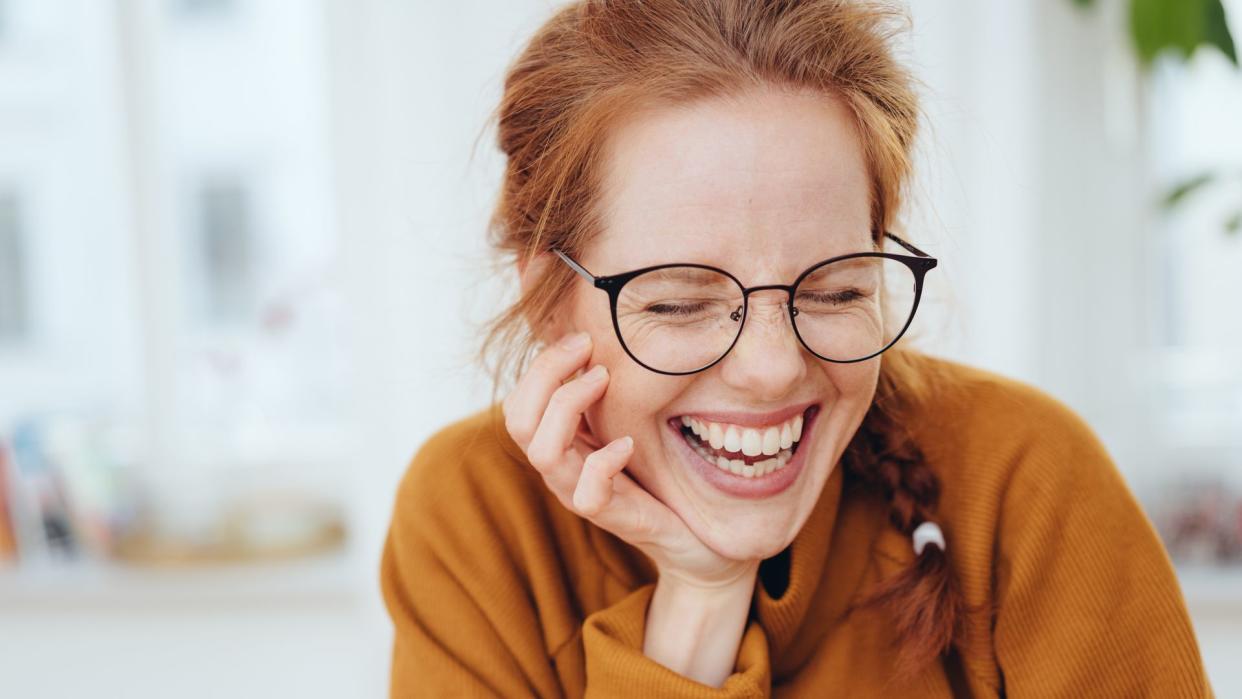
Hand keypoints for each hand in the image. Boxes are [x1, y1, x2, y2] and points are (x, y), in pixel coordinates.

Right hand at [501, 331, 755, 588]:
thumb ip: (602, 394)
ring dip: (568, 406)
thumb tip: (600, 335)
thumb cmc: (656, 473)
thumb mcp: (623, 424)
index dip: (541, 366)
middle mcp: (559, 469)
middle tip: (588, 348)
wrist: (692, 536)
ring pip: (543, 452)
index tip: (582, 338)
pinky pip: (587, 493)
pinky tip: (628, 443)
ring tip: (603, 380)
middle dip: (547, 374)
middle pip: (519, 422)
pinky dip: (604, 462)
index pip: (517, 404)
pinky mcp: (609, 516)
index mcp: (557, 444)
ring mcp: (579, 493)